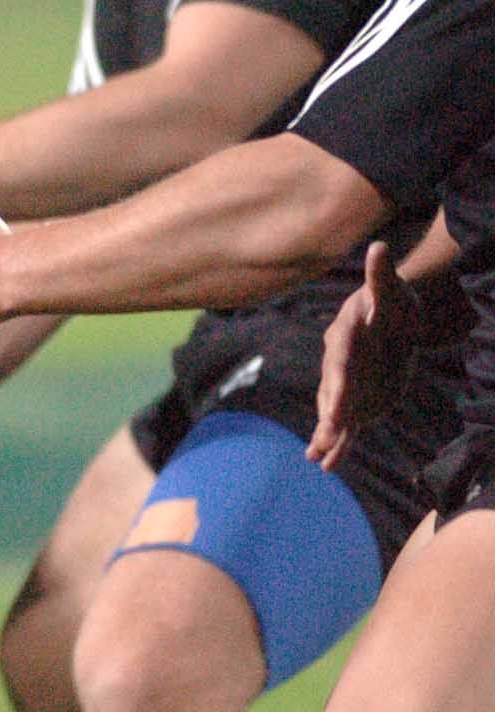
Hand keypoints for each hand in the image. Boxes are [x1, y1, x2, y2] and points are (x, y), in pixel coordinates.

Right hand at [308, 241, 417, 471]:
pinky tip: (325, 464)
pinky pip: (345, 424)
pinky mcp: (356, 400)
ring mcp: (346, 385)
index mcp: (345, 337)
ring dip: (328, 435)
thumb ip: (381, 275)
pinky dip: (337, 443)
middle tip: (328, 433)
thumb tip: (380, 248)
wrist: (392, 321)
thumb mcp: (391, 290)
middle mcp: (339, 364)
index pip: (340, 361)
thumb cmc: (391, 302)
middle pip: (333, 392)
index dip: (339, 381)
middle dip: (330, 413)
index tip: (339, 399)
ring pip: (334, 412)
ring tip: (320, 458)